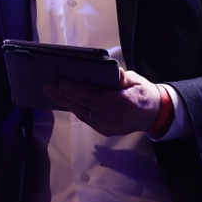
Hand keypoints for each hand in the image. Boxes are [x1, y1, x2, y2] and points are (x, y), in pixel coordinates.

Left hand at [42, 67, 161, 135]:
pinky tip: (64, 101)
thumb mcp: (136, 80)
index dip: (76, 89)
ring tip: (50, 93)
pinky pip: (86, 118)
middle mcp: (113, 118)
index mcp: (123, 103)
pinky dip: (74, 109)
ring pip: (82, 113)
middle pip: (84, 104)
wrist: (154, 115)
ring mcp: (108, 127)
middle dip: (63, 95)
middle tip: (47, 87)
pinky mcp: (105, 131)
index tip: (61, 82)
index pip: (94, 95)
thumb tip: (112, 71)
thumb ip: (122, 77)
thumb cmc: (143, 93)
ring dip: (64, 102)